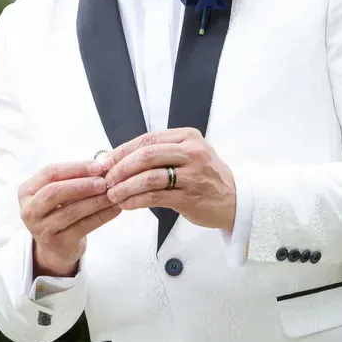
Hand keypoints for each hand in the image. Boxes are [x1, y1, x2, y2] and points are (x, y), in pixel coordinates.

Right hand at [18, 158, 120, 276]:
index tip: (98, 166)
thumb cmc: (61, 208)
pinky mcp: (58, 243)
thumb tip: (104, 164)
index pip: (50, 173)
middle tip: (104, 181)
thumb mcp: (61, 190)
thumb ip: (77, 176)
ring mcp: (41, 229)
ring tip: (112, 194)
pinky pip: (83, 226)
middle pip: (55, 192)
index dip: (75, 167)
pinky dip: (102, 216)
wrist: (57, 246)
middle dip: (82, 185)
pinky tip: (115, 209)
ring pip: (71, 211)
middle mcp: (29, 210)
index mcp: (27, 191)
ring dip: (95, 201)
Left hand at [104, 128, 235, 232]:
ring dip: (125, 186)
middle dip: (121, 167)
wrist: (234, 199)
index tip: (106, 161)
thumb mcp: (188, 154)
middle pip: (146, 155)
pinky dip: (136, 200)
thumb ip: (161, 152)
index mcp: (187, 137)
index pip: (147, 139)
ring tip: (113, 194)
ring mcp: (193, 174)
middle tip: (107, 179)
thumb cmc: (206, 176)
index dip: (123, 150)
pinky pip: (155, 197)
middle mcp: (191, 152)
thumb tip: (120, 158)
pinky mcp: (190, 196)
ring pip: (149, 177)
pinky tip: (126, 204)